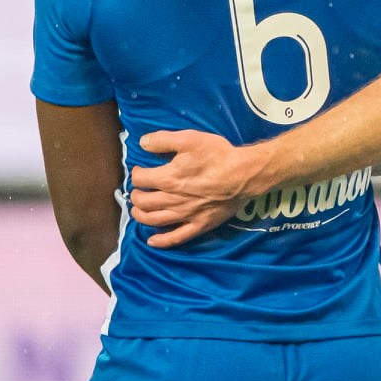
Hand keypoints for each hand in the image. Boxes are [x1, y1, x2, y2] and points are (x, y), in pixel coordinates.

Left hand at [128, 130, 267, 248]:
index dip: (136, 174)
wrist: (244, 174)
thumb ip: (162, 140)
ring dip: (141, 216)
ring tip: (139, 210)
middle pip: (142, 202)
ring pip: (153, 220)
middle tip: (139, 190)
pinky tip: (152, 241)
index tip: (140, 170)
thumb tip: (142, 143)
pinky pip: (176, 238)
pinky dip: (161, 241)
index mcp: (168, 178)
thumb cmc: (217, 154)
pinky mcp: (199, 225)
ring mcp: (185, 215)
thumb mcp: (190, 138)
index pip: (140, 179)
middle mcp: (172, 199)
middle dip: (135, 196)